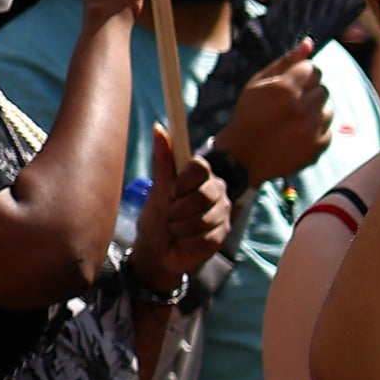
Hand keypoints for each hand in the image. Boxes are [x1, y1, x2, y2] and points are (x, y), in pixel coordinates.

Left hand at [132, 126, 229, 290]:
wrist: (157, 252)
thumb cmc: (156, 219)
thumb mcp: (158, 190)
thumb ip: (162, 160)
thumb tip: (158, 127)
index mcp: (201, 178)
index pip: (201, 167)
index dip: (185, 180)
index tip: (172, 191)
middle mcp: (216, 192)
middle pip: (203, 193)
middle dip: (179, 208)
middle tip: (171, 215)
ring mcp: (222, 214)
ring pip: (203, 218)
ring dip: (181, 227)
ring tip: (176, 230)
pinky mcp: (223, 234)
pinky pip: (205, 236)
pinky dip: (188, 241)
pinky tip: (185, 241)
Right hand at [215, 40, 331, 180]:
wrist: (242, 156)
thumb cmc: (248, 114)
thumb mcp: (258, 83)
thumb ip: (286, 62)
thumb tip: (309, 43)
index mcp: (286, 89)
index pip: (313, 69)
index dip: (303, 75)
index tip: (292, 84)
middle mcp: (302, 109)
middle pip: (322, 88)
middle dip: (309, 93)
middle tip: (289, 104)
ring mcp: (311, 130)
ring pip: (327, 109)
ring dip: (314, 111)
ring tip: (292, 120)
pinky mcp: (317, 147)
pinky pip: (327, 129)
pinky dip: (316, 130)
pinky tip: (296, 134)